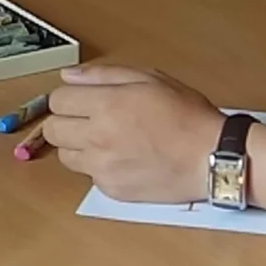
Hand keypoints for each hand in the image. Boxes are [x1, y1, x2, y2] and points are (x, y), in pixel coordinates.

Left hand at [41, 64, 224, 202]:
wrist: (213, 157)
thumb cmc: (187, 116)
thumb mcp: (149, 79)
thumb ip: (104, 75)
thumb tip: (70, 76)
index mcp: (106, 105)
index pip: (56, 100)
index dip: (67, 97)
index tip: (80, 100)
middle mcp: (98, 138)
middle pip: (52, 130)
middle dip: (64, 121)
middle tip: (86, 120)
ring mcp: (103, 167)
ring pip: (65, 156)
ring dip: (78, 146)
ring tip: (106, 140)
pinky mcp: (112, 190)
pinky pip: (89, 176)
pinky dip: (98, 167)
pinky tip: (122, 159)